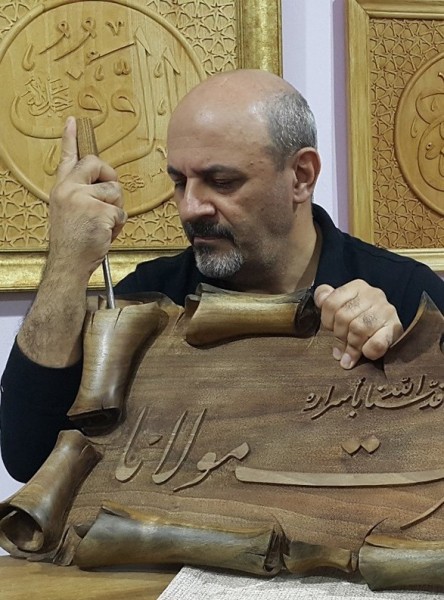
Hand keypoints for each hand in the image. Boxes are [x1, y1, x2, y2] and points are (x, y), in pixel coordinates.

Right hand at [48, 116, 126, 279]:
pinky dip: (118, 225)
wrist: (69, 262)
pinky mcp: (98, 210)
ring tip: (103, 225)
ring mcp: (83, 198)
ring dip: (115, 210)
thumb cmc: (73, 242)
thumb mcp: (69, 212)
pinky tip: (105, 234)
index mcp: (62, 189)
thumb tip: (104, 185)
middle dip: (109, 177)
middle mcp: (69, 189)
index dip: (70, 138)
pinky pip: (121, 212)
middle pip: (97, 164)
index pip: (67, 158)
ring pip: (115, 191)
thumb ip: (81, 195)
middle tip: (109, 197)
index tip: (73, 121)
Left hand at [314, 280, 403, 368]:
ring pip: (358, 329)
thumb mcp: (343, 304)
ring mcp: (386, 310)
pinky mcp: (395, 328)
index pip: (331, 303)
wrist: (390, 327)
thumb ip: (328, 299)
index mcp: (357, 286)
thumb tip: (320, 299)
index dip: (326, 321)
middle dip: (339, 336)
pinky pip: (376, 343)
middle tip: (339, 349)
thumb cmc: (361, 316)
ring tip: (349, 356)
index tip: (330, 330)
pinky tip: (366, 353)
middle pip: (343, 317)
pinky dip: (368, 351)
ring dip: (352, 347)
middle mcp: (373, 294)